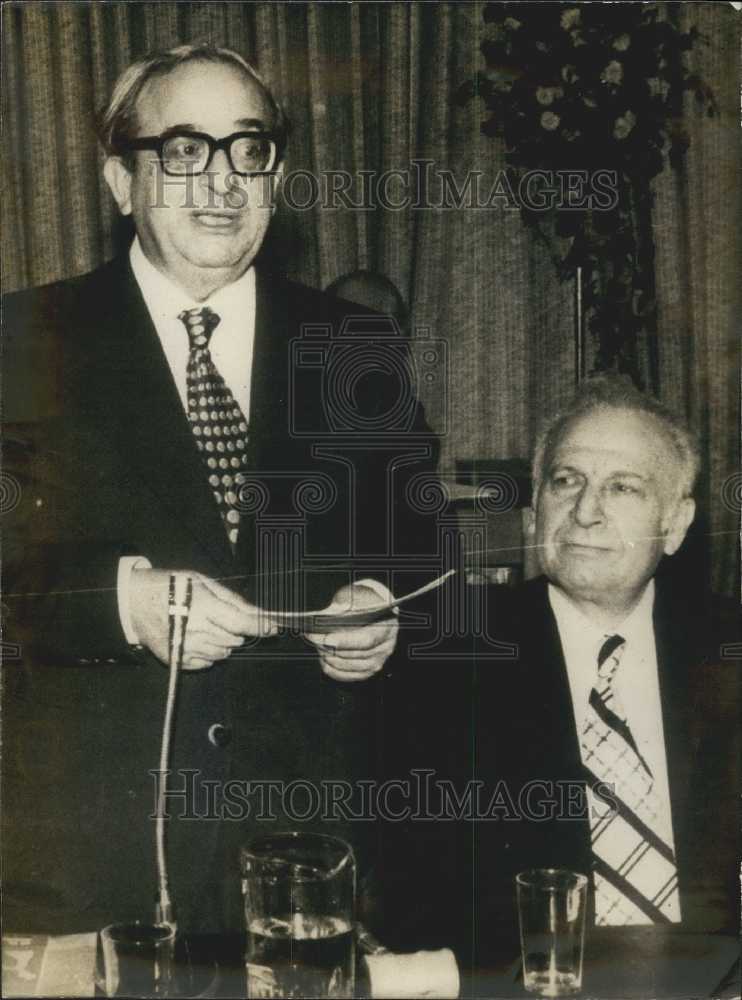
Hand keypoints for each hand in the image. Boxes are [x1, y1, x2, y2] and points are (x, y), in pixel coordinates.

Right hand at [129, 569, 276, 669]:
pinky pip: (206, 663)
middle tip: (220, 616)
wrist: (132, 602)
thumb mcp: (202, 581)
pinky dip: (207, 652)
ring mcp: (185, 649)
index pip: (242, 624)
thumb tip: (257, 613)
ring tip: (205, 624)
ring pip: (222, 654)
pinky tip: (195, 636)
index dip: (260, 627)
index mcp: (203, 608)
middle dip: (235, 630)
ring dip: (222, 642)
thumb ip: (232, 599)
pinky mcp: (177, 661)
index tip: (273, 628)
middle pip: (234, 640)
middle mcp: (195, 632)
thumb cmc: (170, 586)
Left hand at [304, 583, 397, 681]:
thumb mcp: (357, 599)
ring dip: (330, 658)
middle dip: (331, 648)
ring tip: (317, 646)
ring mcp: (377, 661)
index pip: (366, 640)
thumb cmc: (365, 606)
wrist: (374, 614)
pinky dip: (332, 669)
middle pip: (355, 654)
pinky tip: (323, 658)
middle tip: (313, 638)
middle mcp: (385, 647)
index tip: (326, 639)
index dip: (345, 642)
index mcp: (387, 628)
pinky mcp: (367, 671)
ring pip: (349, 666)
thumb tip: (326, 616)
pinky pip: (347, 676)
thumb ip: (344, 607)